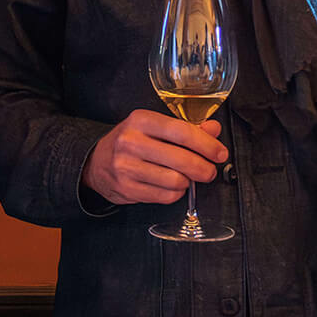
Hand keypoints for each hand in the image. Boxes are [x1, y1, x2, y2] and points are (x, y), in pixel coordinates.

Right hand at [81, 108, 225, 207]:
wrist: (96, 163)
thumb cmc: (131, 142)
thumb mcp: (154, 127)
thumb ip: (186, 128)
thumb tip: (214, 130)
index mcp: (141, 120)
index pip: (182, 132)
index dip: (207, 145)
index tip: (220, 153)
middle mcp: (131, 142)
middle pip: (182, 159)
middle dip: (204, 168)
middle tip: (209, 171)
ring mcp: (126, 167)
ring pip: (176, 181)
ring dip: (188, 182)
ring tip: (185, 177)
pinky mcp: (127, 189)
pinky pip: (165, 196)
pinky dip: (175, 193)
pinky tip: (171, 186)